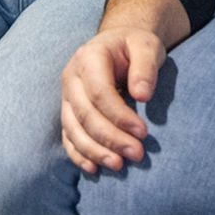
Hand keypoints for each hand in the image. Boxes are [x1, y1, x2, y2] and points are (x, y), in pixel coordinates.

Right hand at [60, 25, 165, 172]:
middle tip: (137, 154)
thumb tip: (142, 96)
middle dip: (110, 139)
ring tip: (119, 165)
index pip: (99, 93)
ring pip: (73, 129)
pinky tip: (94, 169)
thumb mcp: (147, 45)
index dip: (120, 116)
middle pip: (85, 114)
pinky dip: (78, 154)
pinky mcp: (68, 111)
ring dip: (95, 151)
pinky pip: (68, 136)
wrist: (117, 44)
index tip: (143, 133)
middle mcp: (71, 76)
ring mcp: (66, 96)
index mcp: (89, 57)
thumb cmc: (135, 45)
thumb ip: (146, 66)